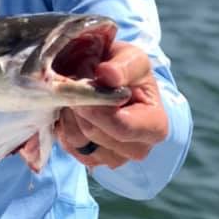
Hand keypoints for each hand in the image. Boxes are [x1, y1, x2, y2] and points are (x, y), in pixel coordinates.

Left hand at [56, 42, 168, 168]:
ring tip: (76, 95)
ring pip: (77, 142)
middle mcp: (138, 149)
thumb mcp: (132, 58)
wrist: (111, 78)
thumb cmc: (126, 68)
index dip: (96, 108)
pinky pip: (67, 146)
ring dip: (69, 114)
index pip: (122, 127)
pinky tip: (72, 110)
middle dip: (80, 107)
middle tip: (75, 83)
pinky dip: (63, 126)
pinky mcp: (92, 160)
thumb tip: (108, 74)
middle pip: (95, 134)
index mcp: (155, 126)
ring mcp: (114, 158)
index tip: (81, 84)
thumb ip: (123, 66)